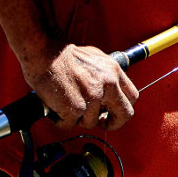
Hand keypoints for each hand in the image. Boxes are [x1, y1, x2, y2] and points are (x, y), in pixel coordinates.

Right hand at [21, 43, 138, 130]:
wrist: (44, 52)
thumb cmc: (63, 55)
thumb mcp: (95, 58)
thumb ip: (106, 76)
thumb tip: (109, 93)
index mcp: (114, 71)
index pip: (132, 97)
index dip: (122, 109)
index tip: (112, 112)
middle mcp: (107, 84)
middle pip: (124, 115)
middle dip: (113, 123)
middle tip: (101, 122)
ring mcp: (92, 97)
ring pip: (90, 122)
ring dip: (76, 117)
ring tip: (65, 102)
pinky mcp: (75, 107)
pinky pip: (70, 124)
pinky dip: (60, 119)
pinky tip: (55, 106)